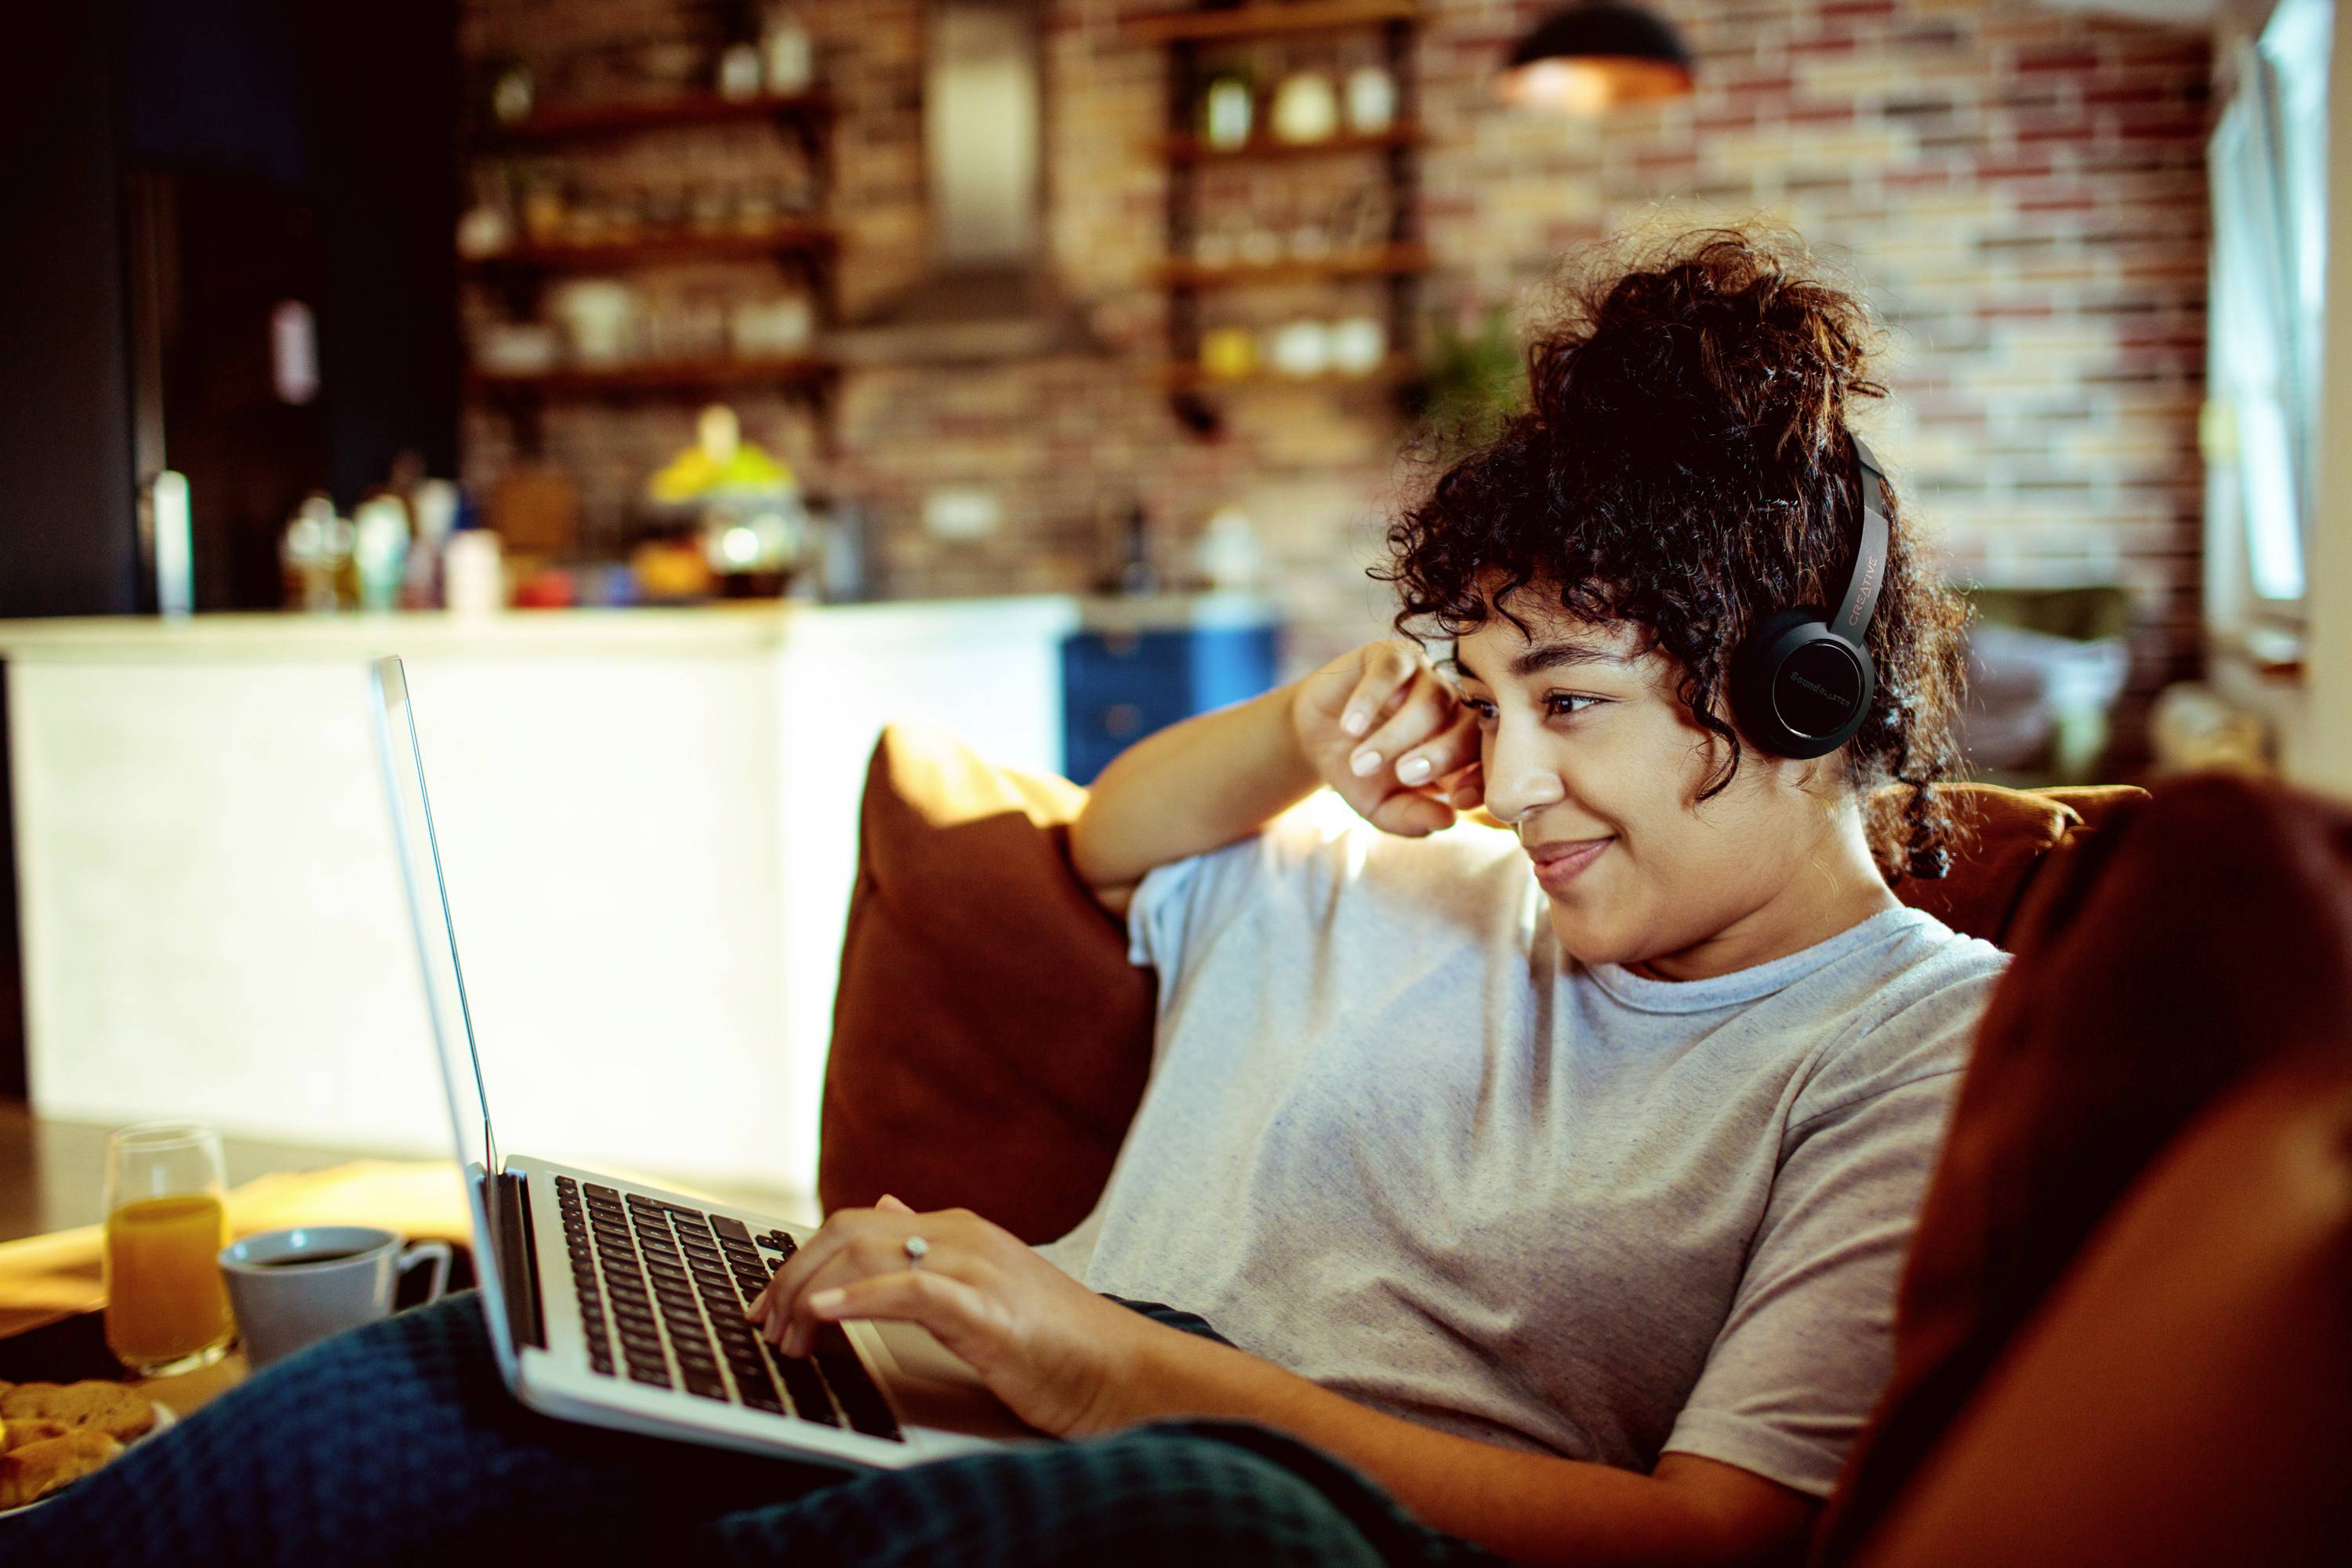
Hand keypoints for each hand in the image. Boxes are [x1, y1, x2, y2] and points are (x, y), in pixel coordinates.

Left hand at [744, 1196, 1158, 1437]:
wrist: (1123, 1370)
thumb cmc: (1058, 1342)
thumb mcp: (985, 1283)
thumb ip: (931, 1247)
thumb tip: (887, 1207)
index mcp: (958, 1229)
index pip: (856, 1224)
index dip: (801, 1261)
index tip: (770, 1307)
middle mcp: (961, 1235)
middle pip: (847, 1231)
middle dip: (791, 1276)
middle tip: (765, 1325)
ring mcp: (975, 1266)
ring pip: (866, 1250)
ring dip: (810, 1294)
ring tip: (786, 1334)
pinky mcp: (986, 1308)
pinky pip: (909, 1289)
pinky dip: (856, 1299)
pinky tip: (825, 1317)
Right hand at [1291, 640, 1482, 835]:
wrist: (1314, 738)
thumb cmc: (1359, 774)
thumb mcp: (1383, 807)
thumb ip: (1413, 818)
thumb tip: (1448, 821)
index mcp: (1462, 743)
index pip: (1489, 758)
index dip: (1480, 778)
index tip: (1456, 801)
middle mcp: (1452, 706)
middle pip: (1469, 724)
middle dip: (1442, 754)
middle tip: (1406, 775)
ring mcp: (1424, 676)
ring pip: (1431, 699)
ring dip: (1397, 735)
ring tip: (1362, 762)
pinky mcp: (1390, 655)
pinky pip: (1391, 670)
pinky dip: (1371, 699)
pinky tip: (1352, 727)